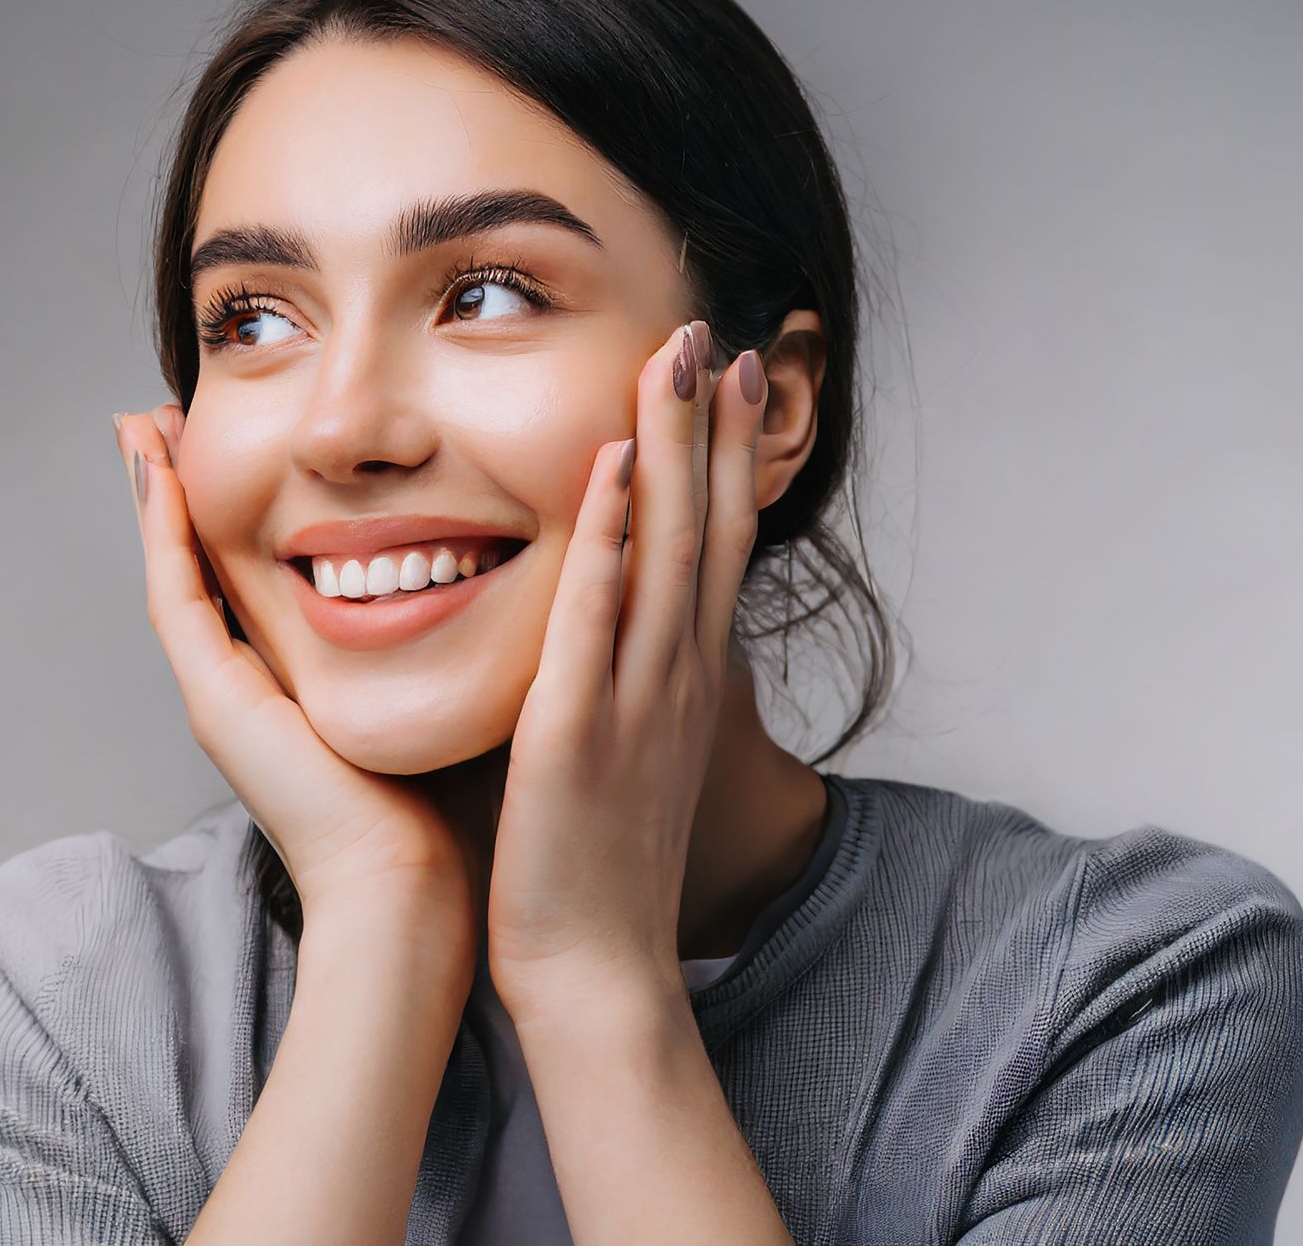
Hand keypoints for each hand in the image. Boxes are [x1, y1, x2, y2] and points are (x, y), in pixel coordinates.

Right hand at [114, 406, 479, 949]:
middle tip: (151, 412)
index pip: (245, 572)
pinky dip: (162, 537)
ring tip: (140, 423)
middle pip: (193, 564)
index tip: (219, 434)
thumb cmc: (429, 810)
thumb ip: (423, 647)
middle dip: (174, 487)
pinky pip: (177, 601)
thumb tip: (463, 585)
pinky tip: (156, 475)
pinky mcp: (215, 705)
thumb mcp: (420, 703)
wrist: (404, 892)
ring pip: (171, 572)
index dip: (227, 504)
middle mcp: (240, 685)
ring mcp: (218, 695)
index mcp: (286, 683)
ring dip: (152, 495)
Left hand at [482, 319, 767, 1020]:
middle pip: (704, 527)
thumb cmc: (597, 868)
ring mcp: (635, 698)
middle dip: (709, 427)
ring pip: (667, 549)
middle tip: (711, 333)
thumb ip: (621, 685)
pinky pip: (597, 614)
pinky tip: (609, 463)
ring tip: (675, 358)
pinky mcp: (579, 726)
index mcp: (679, 682)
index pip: (712, 547)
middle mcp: (673, 676)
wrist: (595, 970)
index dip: (723, 460)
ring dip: (672, 448)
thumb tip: (608, 629)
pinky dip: (609, 534)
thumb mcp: (627, 757)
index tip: (724, 379)